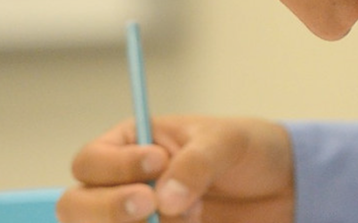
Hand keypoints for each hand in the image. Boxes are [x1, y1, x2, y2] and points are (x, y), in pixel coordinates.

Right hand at [56, 115, 294, 222]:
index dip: (115, 167)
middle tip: (150, 204)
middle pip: (75, 207)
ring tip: (194, 215)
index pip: (90, 161)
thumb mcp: (228, 143)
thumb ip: (197, 163)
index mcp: (130, 147)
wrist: (281, 188)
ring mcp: (135, 222)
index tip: (157, 163)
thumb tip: (165, 201)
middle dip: (110, 209)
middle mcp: (122, 187)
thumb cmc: (247, 151)